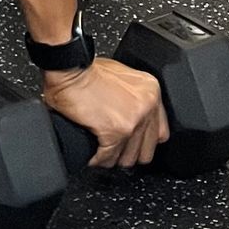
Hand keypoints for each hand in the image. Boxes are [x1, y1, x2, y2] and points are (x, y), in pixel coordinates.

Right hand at [41, 56, 168, 169]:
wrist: (69, 67)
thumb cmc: (87, 69)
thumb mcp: (121, 76)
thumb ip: (133, 96)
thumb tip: (129, 114)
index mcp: (151, 92)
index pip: (160, 133)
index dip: (144, 141)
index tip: (133, 143)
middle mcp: (146, 107)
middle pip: (146, 150)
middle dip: (128, 153)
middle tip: (115, 151)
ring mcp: (132, 121)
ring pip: (127, 158)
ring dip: (113, 158)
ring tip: (102, 154)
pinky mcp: (114, 132)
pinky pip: (108, 158)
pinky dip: (98, 160)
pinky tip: (92, 156)